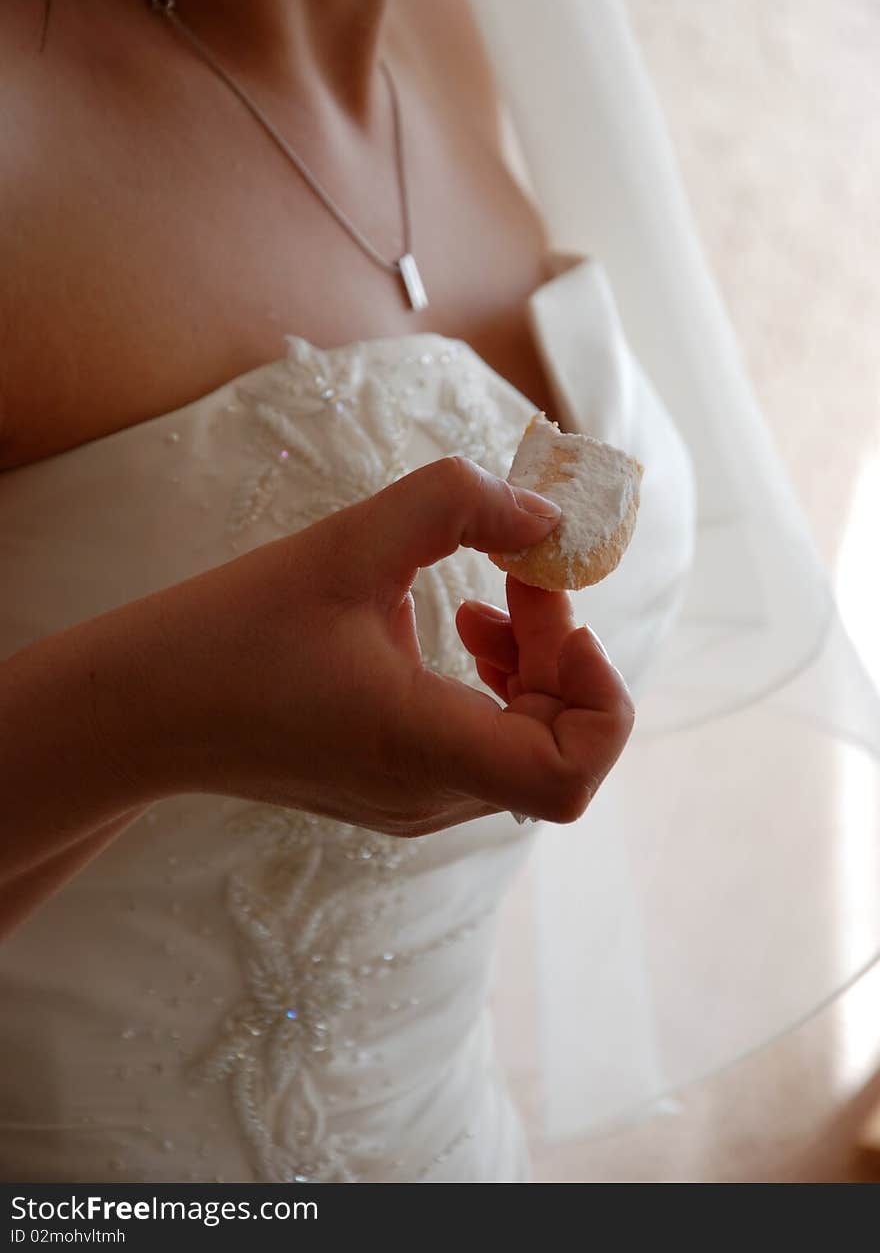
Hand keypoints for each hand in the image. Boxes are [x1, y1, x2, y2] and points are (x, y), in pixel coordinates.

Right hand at [133, 456, 633, 834]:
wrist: (147, 707)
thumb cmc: (235, 627)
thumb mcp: (350, 542)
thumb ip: (458, 504)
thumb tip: (546, 515)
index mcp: (421, 749)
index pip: (573, 777)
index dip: (599, 695)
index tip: (559, 614)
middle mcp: (428, 798)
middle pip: (560, 745)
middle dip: (564, 652)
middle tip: (527, 575)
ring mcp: (414, 805)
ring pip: (529, 747)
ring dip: (537, 668)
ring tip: (492, 605)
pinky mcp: (397, 791)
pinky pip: (488, 749)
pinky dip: (501, 690)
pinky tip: (461, 635)